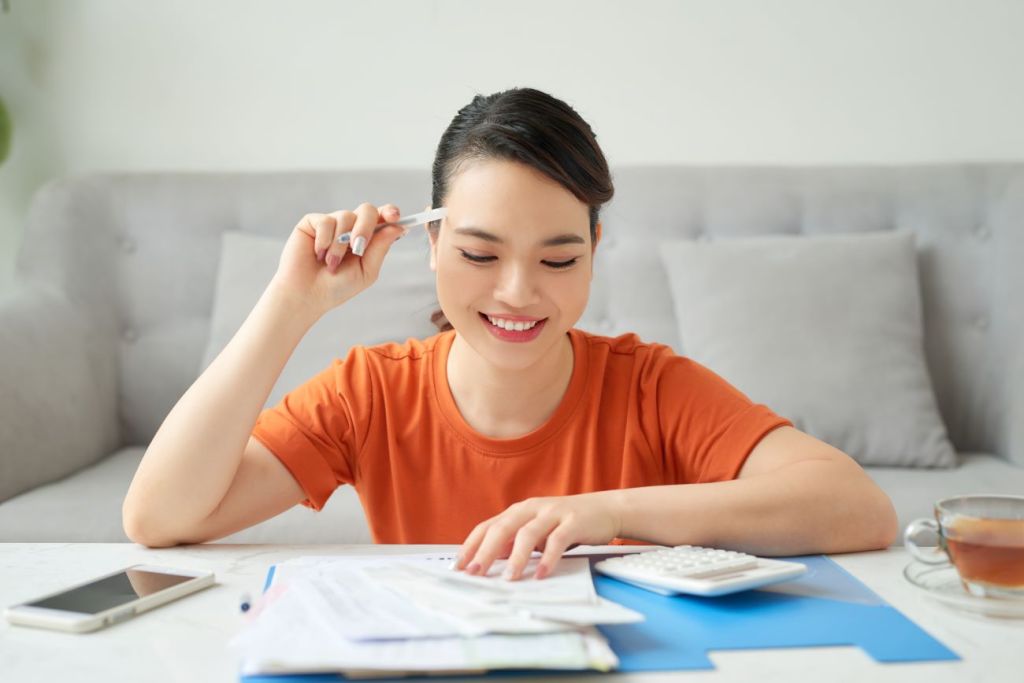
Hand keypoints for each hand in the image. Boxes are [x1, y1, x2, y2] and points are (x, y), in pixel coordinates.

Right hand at [268, 203, 406, 317]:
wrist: (307, 294)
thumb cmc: (337, 286)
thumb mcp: (366, 271)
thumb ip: (381, 248)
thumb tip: (398, 227)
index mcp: (367, 238)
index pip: (382, 218)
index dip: (390, 212)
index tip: (394, 216)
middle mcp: (351, 228)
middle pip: (367, 210)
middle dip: (365, 227)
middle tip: (358, 247)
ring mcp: (332, 223)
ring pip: (346, 216)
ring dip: (340, 244)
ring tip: (331, 264)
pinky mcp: (313, 222)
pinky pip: (325, 220)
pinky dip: (324, 240)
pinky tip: (318, 254)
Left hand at [454, 492, 622, 580]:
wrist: (605, 509)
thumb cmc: (566, 523)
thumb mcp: (537, 530)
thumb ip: (514, 542)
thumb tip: (489, 561)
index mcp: (519, 511)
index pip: (487, 526)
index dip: (471, 545)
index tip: (458, 567)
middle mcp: (532, 508)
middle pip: (502, 528)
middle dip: (485, 552)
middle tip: (475, 573)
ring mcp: (553, 513)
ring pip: (528, 533)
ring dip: (516, 557)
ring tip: (509, 578)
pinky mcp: (574, 521)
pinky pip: (558, 540)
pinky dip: (548, 558)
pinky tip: (541, 574)